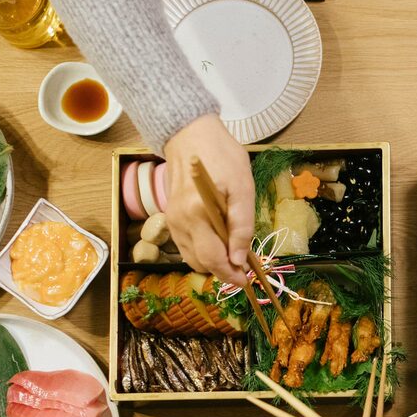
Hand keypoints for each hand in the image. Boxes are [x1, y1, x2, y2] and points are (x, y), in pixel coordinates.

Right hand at [162, 114, 255, 282]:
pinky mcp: (170, 217)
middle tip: (244, 267)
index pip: (212, 259)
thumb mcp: (243, 188)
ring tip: (233, 251)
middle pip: (200, 263)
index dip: (230, 275)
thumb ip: (241, 225)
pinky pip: (186, 245)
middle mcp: (180, 222)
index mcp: (197, 214)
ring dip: (212, 261)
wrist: (190, 135)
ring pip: (192, 258)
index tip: (246, 281)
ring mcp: (172, 221)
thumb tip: (238, 259)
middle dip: (222, 271)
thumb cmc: (222, 157)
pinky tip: (218, 238)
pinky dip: (203, 249)